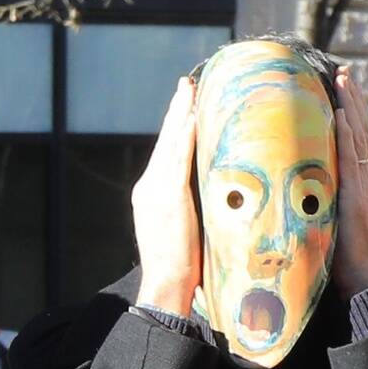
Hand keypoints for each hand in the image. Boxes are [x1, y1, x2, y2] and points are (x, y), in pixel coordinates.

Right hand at [126, 73, 202, 316]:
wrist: (166, 284)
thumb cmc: (182, 266)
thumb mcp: (186, 229)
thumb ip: (194, 207)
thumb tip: (217, 193)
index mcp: (152, 193)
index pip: (166, 153)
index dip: (176, 126)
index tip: (186, 104)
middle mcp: (149, 186)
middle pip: (165, 141)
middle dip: (176, 110)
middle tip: (186, 84)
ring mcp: (156, 190)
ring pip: (170, 143)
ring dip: (181, 113)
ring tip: (189, 89)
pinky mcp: (169, 197)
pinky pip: (178, 159)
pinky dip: (185, 136)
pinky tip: (193, 117)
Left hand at [324, 61, 367, 285]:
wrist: (367, 281)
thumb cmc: (345, 263)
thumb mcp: (334, 226)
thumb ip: (322, 206)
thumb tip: (298, 197)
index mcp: (366, 187)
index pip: (360, 142)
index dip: (352, 115)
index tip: (342, 91)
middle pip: (363, 130)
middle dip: (353, 100)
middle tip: (343, 73)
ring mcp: (367, 186)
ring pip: (360, 136)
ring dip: (352, 106)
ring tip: (343, 79)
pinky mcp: (359, 196)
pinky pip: (353, 158)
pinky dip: (349, 134)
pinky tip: (341, 114)